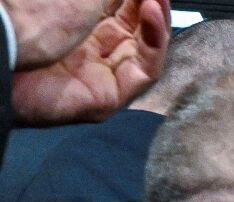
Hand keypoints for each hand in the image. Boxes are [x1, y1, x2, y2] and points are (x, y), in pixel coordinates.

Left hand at [11, 0, 169, 126]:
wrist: (5, 50)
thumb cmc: (32, 16)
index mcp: (75, 22)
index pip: (118, 9)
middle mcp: (88, 48)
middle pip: (134, 29)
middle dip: (150, 7)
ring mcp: (98, 74)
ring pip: (143, 51)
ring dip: (156, 23)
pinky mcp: (107, 97)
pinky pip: (143, 73)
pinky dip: (155, 44)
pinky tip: (153, 15)